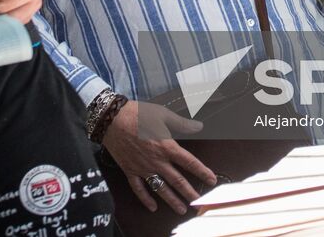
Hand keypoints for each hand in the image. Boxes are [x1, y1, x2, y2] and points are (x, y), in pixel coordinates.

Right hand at [101, 101, 215, 214]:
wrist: (111, 118)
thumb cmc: (137, 114)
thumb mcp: (162, 114)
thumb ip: (182, 123)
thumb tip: (199, 126)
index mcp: (166, 146)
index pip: (189, 162)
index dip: (202, 171)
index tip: (212, 180)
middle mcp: (157, 160)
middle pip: (177, 180)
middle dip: (190, 192)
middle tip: (199, 203)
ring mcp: (143, 168)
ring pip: (160, 188)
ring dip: (171, 200)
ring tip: (181, 209)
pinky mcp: (130, 170)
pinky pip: (138, 188)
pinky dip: (145, 199)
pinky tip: (152, 207)